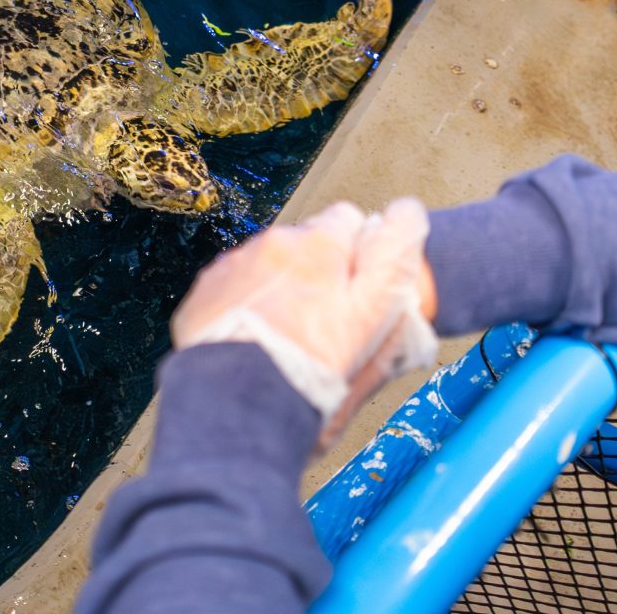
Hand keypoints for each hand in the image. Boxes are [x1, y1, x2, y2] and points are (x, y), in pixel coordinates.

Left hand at [172, 199, 437, 445]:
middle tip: (327, 322)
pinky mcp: (209, 289)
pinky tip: (258, 340)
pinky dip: (249, 304)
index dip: (359, 253)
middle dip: (320, 271)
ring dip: (283, 288)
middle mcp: (276, 243)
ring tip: (290, 338)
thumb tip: (406, 213)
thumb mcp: (374, 315)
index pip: (349, 218)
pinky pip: (238, 284)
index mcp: (320, 244)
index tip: (360, 287)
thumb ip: (394, 257)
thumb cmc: (312, 367)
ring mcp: (238, 264)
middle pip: (308, 243)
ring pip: (271, 264)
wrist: (238, 402)